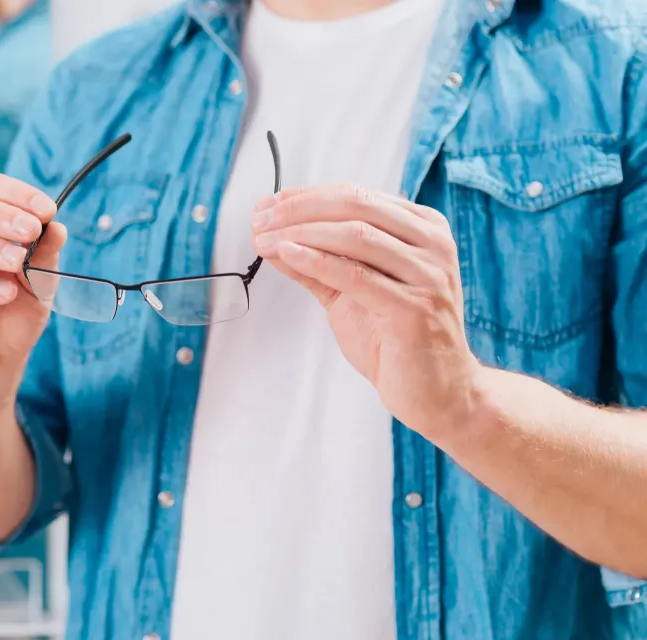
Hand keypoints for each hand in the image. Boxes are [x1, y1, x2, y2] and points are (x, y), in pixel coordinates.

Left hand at [251, 184, 481, 441]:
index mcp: (422, 228)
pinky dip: (317, 260)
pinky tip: (288, 254)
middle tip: (259, 218)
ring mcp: (428, 275)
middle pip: (355, 206)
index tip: (266, 205)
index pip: (356, 195)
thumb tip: (271, 236)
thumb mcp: (350, 291)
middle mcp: (432, 244)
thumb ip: (316, 263)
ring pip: (356, 235)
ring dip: (300, 232)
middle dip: (298, 209)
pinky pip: (357, 276)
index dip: (305, 196)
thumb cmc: (395, 338)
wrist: (434, 391)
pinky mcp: (415, 308)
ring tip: (264, 238)